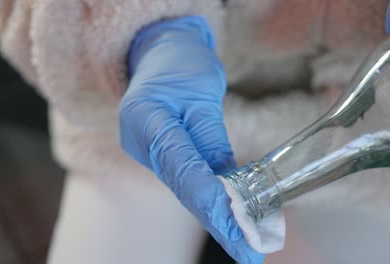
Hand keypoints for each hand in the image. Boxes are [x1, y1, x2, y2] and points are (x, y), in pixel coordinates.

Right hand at [119, 16, 263, 262]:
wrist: (160, 53)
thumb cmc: (180, 64)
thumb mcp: (201, 93)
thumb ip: (211, 140)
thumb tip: (232, 185)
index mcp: (145, 119)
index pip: (182, 167)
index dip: (211, 200)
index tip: (237, 229)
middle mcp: (142, 142)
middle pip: (184, 188)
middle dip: (218, 222)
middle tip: (248, 252)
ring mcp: (149, 151)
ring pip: (187, 190)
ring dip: (218, 217)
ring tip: (246, 243)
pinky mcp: (163, 155)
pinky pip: (188, 181)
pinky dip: (212, 200)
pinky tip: (232, 220)